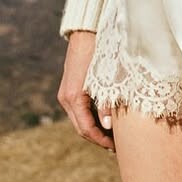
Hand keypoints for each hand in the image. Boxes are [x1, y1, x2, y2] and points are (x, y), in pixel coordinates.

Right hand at [57, 30, 113, 151]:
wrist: (86, 33)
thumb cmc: (100, 54)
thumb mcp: (106, 79)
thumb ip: (107, 103)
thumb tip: (108, 126)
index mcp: (74, 98)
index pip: (86, 129)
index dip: (101, 141)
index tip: (116, 148)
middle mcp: (66, 98)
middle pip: (81, 128)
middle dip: (98, 139)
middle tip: (116, 147)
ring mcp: (66, 94)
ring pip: (79, 120)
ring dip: (94, 130)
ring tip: (113, 137)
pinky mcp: (70, 89)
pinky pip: (79, 111)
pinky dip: (91, 119)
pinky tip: (105, 121)